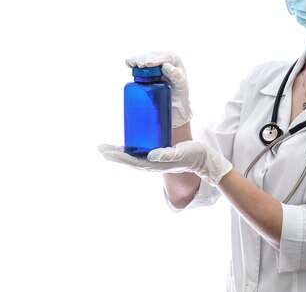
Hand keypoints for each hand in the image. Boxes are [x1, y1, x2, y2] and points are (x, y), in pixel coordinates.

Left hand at [98, 141, 232, 185]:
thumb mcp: (180, 154)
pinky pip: (142, 152)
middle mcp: (152, 162)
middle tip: (101, 147)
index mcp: (154, 164)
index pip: (130, 160)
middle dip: (114, 154)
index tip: (104, 150)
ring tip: (109, 147)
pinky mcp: (160, 154)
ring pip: (133, 156)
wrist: (204, 160)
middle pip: (128, 159)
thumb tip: (150, 154)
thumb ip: (166, 155)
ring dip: (121, 152)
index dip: (116, 155)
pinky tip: (129, 143)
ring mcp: (155, 159)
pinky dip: (132, 148)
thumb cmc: (193, 156)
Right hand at [125, 51, 191, 127]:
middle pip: (152, 56)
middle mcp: (165, 59)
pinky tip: (128, 64)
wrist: (176, 104)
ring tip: (131, 63)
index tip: (147, 64)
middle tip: (138, 65)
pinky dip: (134, 63)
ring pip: (145, 59)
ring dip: (137, 60)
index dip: (154, 59)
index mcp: (174, 60)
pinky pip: (141, 65)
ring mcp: (156, 64)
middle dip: (144, 59)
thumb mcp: (181, 85)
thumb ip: (176, 75)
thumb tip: (166, 66)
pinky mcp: (149, 70)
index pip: (164, 57)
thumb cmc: (181, 94)